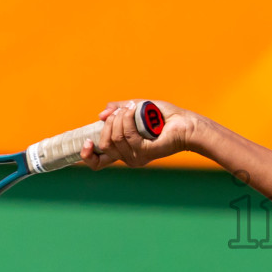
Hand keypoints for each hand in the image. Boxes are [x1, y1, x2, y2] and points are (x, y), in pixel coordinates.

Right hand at [80, 99, 194, 169]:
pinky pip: (128, 135)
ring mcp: (136, 157)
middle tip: (123, 111)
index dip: (87, 155)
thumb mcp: (136, 108)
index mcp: (123, 150)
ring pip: (115, 138)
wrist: (185, 123)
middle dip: (109, 124)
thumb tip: (101, 115)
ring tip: (133, 108)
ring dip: (120, 118)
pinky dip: (128, 119)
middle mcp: (128, 157)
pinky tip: (136, 109)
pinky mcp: (145, 152)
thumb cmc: (163, 116)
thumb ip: (118, 110)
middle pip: (104, 144)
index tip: (86, 142)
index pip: (97, 163)